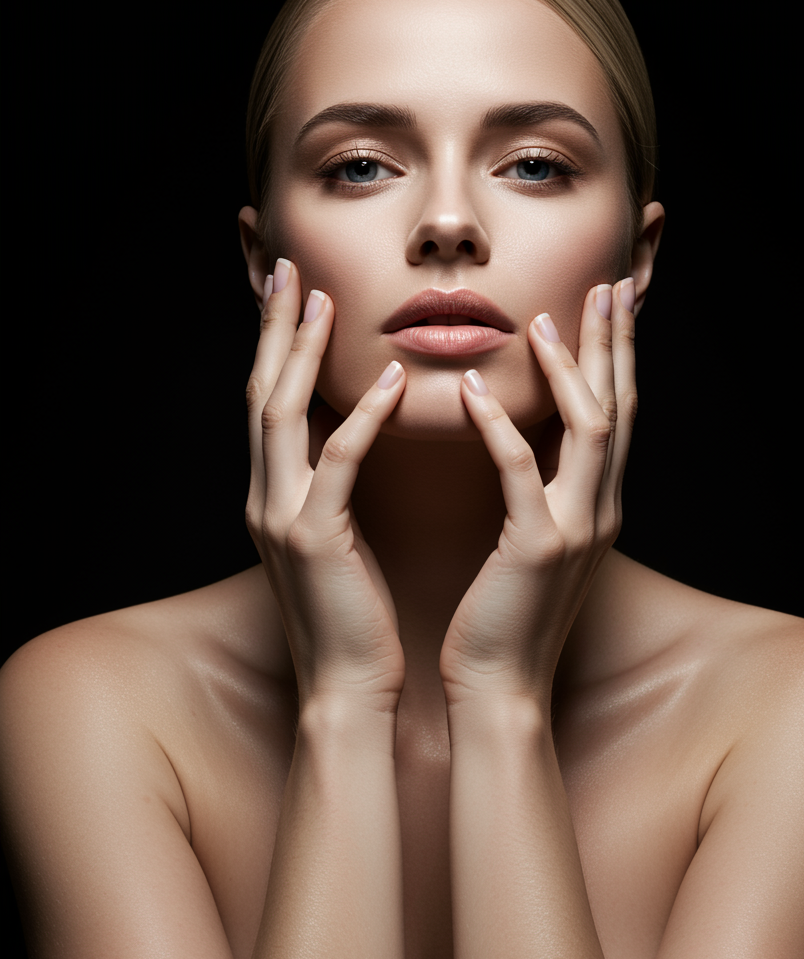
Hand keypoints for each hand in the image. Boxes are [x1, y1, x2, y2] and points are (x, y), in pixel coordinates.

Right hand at [246, 259, 406, 709]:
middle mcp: (267, 497)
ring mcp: (283, 517)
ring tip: (321, 299)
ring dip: (299, 352)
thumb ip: (332, 487)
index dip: (278, 344)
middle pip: (261, 391)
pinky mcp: (315, 541)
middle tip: (286, 269)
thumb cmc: (355, 615)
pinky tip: (388, 381)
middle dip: (272, 329)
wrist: (348, 689)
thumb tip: (350, 440)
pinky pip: (336, 464)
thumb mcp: (335, 538)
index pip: (271, 402)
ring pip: (281, 414)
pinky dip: (360, 419)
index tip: (293, 290)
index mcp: (276, 494)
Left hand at [439, 279, 636, 709]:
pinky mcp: (537, 549)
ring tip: (547, 317)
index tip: (608, 302)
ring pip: (591, 427)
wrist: (499, 689)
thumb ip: (541, 488)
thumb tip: (530, 442)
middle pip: (619, 405)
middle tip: (609, 284)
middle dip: (615, 343)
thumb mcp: (534, 540)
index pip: (615, 412)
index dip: (616, 356)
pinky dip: (502, 427)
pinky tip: (478, 389)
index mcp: (597, 504)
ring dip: (572, 367)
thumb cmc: (504, 614)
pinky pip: (523, 472)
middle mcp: (600, 509)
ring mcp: (575, 528)